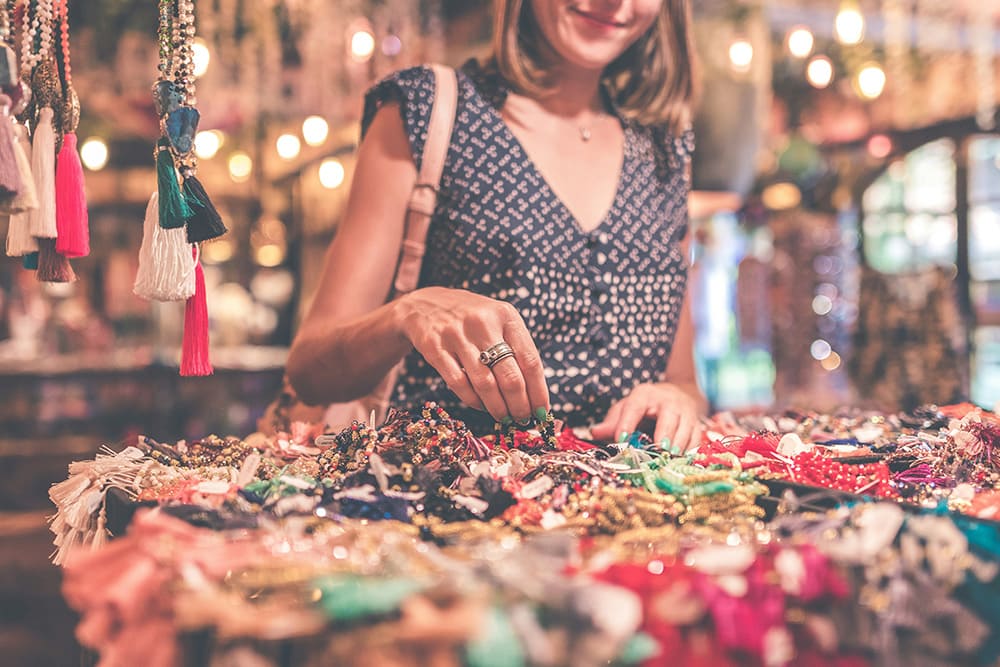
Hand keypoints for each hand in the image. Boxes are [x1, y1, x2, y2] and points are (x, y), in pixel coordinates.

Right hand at [395, 286, 548, 422]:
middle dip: (520, 405)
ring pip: (485, 384)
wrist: (425, 304)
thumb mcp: (498, 321)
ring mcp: (457, 335)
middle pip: (510, 376)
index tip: (542, 411)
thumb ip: (516, 349)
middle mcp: (483, 324)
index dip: (538, 391)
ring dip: (498, 408)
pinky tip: (482, 406)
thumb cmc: (472, 319)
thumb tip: (534, 394)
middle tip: (523, 419)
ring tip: (504, 417)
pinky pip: (459, 384)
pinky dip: (473, 401)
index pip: (530, 360)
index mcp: (506, 315)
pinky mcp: (435, 348)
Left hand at [590, 383, 703, 451]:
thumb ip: (612, 422)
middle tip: (659, 449)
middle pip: (669, 415)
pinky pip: (697, 437)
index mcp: (644, 395)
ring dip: (679, 444)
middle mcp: (667, 400)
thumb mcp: (625, 409)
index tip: (620, 439)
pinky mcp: (696, 423)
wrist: (674, 396)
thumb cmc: (643, 407)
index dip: (627, 422)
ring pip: (686, 427)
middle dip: (664, 432)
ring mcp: (685, 411)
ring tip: (671, 457)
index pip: (635, 406)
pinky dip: (691, 450)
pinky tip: (683, 460)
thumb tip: (595, 432)